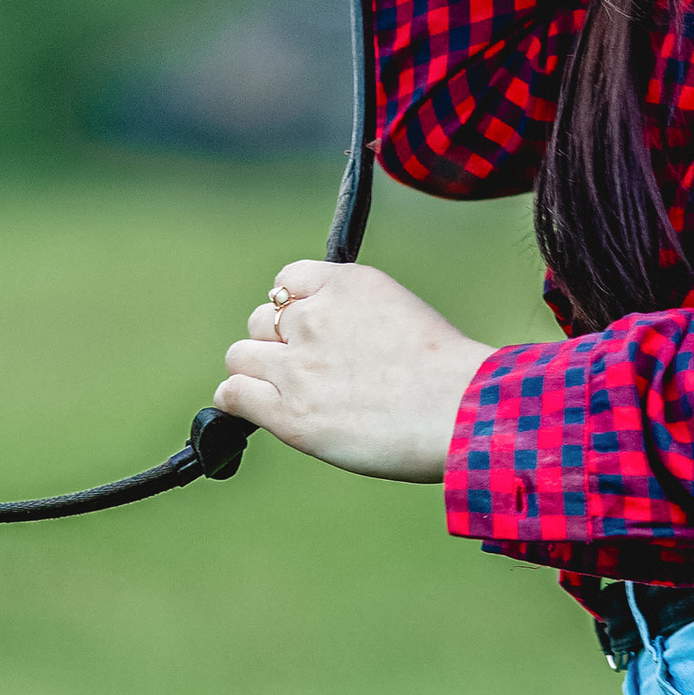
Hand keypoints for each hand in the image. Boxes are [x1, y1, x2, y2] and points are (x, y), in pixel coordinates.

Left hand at [218, 260, 494, 480]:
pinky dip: (238, 400)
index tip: (307, 330)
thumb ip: (355, 316)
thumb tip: (328, 336)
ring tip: (283, 393)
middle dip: (276, 343)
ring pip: (240, 356)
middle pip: (260, 320)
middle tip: (305, 370)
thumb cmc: (448, 375)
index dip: (293, 308)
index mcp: (345, 285)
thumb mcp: (400, 313)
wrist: (461, 410)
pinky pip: (233, 393)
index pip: (287, 281)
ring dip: (255, 372)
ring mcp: (297, 366)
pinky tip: (252, 410)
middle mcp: (314, 318)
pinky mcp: (289, 413)